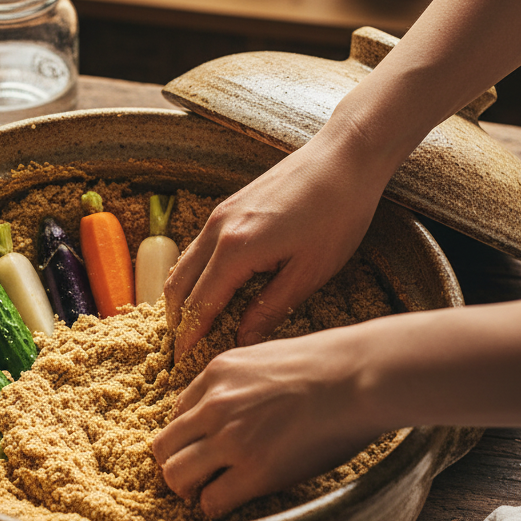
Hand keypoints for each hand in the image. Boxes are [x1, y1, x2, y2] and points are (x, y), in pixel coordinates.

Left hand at [153, 328, 380, 517]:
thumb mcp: (271, 355)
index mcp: (218, 372)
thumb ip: (247, 380)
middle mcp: (214, 404)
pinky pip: (212, 501)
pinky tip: (232, 502)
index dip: (192, 433)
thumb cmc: (333, 365)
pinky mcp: (254, 471)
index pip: (179, 412)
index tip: (208, 446)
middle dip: (177, 462)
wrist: (361, 376)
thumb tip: (247, 403)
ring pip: (176, 475)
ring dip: (188, 488)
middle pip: (165, 445)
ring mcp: (230, 438)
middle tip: (197, 476)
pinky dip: (215, 507)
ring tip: (208, 492)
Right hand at [164, 135, 385, 360]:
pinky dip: (193, 275)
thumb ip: (270, 308)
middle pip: (178, 285)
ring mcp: (219, 215)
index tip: (181, 362)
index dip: (189, 337)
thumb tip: (243, 338)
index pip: (199, 305)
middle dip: (176, 320)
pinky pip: (197, 248)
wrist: (344, 157)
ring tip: (192, 325)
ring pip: (183, 265)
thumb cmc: (337, 214)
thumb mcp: (309, 272)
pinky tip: (209, 290)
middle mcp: (218, 230)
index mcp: (237, 250)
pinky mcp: (227, 207)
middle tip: (182, 349)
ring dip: (181, 297)